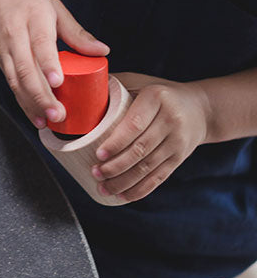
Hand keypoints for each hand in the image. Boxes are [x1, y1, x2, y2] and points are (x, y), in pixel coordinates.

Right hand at [0, 0, 108, 128]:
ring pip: (15, 80)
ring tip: (47, 122)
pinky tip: (36, 116)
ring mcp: (3, 49)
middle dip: (40, 95)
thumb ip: (77, 33)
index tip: (59, 82)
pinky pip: (11, 83)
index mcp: (33, 19)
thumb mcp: (57, 10)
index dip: (48, 64)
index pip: (40, 44)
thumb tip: (103, 51)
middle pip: (25, 69)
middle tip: (58, 114)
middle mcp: (14, 35)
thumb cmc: (30, 1)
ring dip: (30, 103)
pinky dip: (23, 102)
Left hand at [92, 73, 211, 201]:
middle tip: (95, 173)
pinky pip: (159, 177)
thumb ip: (112, 84)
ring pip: (149, 167)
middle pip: (141, 149)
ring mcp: (178, 142)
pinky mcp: (179, 158)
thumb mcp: (138, 81)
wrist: (200, 108)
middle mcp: (171, 120)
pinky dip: (140, 190)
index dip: (117, 142)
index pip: (135, 124)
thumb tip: (78, 87)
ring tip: (103, 188)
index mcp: (157, 98)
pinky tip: (122, 196)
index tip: (99, 155)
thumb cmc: (157, 92)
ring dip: (124, 181)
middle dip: (116, 166)